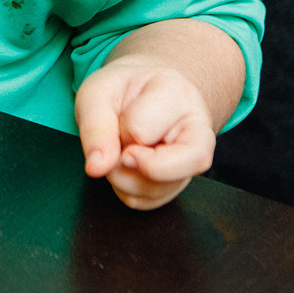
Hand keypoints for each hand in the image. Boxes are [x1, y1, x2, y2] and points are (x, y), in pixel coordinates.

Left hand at [74, 51, 220, 208]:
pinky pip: (149, 202)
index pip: (140, 130)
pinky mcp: (182, 182)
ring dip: (122, 178)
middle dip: (127, 166)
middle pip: (165, 170)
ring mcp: (194, 160)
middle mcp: (198, 130)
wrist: (141, 93)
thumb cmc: (122, 90)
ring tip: (121, 150)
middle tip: (121, 144)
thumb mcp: (97, 93)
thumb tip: (97, 168)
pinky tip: (127, 165)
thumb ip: (95, 127)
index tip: (121, 114)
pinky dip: (127, 190)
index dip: (119, 130)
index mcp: (178, 94)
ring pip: (155, 191)